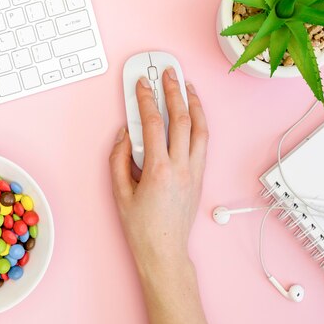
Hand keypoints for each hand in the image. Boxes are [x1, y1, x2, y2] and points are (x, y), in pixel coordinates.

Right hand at [109, 69, 208, 270]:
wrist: (164, 252)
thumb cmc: (141, 227)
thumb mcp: (119, 193)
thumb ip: (119, 159)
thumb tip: (125, 134)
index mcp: (159, 170)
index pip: (154, 123)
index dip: (146, 99)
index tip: (141, 83)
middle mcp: (182, 167)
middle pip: (182, 118)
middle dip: (174, 90)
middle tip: (169, 71)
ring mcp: (195, 171)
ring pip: (201, 128)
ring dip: (195, 103)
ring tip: (188, 86)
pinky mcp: (200, 177)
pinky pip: (204, 142)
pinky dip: (200, 123)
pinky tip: (195, 114)